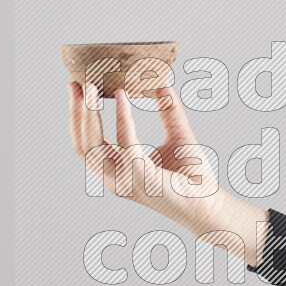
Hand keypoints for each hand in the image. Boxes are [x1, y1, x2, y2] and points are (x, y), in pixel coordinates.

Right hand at [67, 82, 266, 264]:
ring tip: (93, 87)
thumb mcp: (177, 135)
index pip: (86, 143)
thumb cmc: (192, 175)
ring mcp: (124, 180)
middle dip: (77, 112)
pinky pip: (125, 143)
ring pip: (93, 145)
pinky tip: (124, 96)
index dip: (78, 116)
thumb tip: (163, 82)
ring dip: (90, 113)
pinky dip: (122, 117)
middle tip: (76, 83)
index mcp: (117, 170)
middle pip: (83, 143)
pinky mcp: (140, 178)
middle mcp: (114, 178)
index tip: (77, 87)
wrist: (209, 203)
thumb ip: (168, 110)